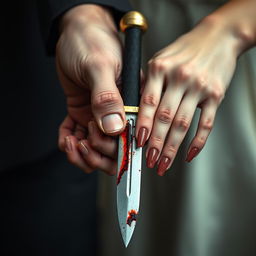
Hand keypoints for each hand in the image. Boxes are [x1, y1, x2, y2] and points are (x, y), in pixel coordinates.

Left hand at [56, 5, 124, 173]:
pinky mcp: (85, 114)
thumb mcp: (99, 65)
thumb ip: (107, 97)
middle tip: (82, 143)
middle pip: (114, 150)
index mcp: (133, 102)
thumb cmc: (92, 40)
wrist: (74, 34)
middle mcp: (119, 113)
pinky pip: (79, 138)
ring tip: (70, 141)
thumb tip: (114, 128)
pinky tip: (65, 135)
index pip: (132, 137)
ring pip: (96, 149)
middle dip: (96, 154)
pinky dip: (69, 142)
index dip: (117, 149)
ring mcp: (101, 116)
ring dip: (81, 153)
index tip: (97, 143)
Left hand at [136, 15, 241, 175]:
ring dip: (172, 147)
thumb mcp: (160, 59)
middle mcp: (179, 77)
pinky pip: (206, 123)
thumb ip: (148, 83)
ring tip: (164, 163)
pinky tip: (189, 154)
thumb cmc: (184, 50)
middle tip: (149, 161)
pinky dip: (198, 141)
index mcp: (160, 68)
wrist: (218, 37)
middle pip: (164, 117)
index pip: (147, 103)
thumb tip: (137, 111)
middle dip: (155, 143)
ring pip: (183, 124)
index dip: (142, 125)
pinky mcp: (216, 95)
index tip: (138, 143)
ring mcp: (199, 87)